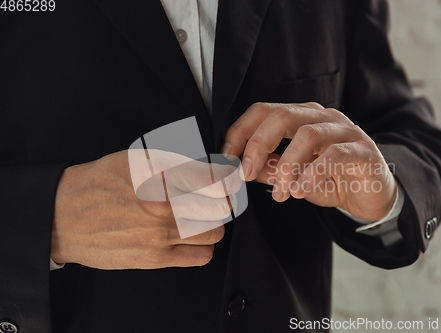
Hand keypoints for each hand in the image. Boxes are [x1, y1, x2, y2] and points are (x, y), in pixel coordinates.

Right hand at [51, 150, 240, 269]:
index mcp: (159, 176)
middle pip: (221, 207)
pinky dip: (204, 246)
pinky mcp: (155, 258)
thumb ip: (175, 160)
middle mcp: (163, 206)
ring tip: (201, 216)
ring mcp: (160, 235)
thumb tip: (209, 166)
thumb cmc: (97, 184)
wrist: (63, 216)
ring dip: (213, 222)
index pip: (216, 179)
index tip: (228, 178)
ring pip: (215, 232)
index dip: (228, 177)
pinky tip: (192, 237)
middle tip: (217, 196)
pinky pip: (201, 256)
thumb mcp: (135, 157)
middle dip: (223, 200)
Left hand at [222, 102, 396, 220]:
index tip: (227, 156)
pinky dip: (313, 173)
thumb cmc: (331, 180)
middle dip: (258, 144)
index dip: (241, 131)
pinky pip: (335, 154)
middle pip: (282, 115)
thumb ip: (269, 169)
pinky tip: (301, 191)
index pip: (264, 111)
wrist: (373, 195)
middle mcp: (322, 117)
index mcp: (302, 117)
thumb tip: (240, 168)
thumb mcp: (293, 177)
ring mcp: (344, 131)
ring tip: (279, 191)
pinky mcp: (363, 150)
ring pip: (308, 134)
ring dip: (286, 165)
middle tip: (246, 172)